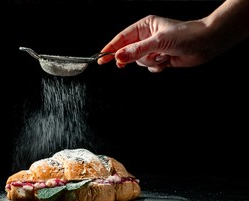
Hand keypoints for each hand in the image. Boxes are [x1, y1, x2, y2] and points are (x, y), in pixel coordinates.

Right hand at [97, 15, 212, 72]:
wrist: (205, 44)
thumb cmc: (185, 35)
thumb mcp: (158, 42)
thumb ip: (136, 50)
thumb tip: (119, 57)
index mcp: (144, 26)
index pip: (122, 38)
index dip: (110, 48)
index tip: (101, 58)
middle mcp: (147, 37)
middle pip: (128, 52)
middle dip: (133, 58)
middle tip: (124, 63)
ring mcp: (153, 48)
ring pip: (138, 61)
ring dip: (149, 62)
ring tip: (161, 56)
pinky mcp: (159, 58)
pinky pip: (148, 67)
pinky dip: (156, 67)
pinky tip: (166, 62)